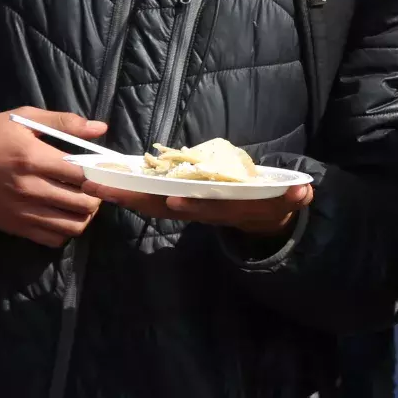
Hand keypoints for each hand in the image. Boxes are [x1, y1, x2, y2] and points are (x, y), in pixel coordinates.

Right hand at [0, 107, 106, 247]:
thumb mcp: (22, 118)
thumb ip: (63, 123)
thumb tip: (101, 129)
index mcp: (33, 158)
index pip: (83, 174)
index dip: (101, 173)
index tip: (104, 169)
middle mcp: (30, 189)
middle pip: (83, 203)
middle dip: (97, 195)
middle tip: (95, 187)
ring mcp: (22, 212)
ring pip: (72, 225)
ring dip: (85, 215)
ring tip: (83, 202)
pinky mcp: (14, 227)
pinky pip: (52, 239)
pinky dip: (64, 230)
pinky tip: (63, 215)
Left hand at [80, 180, 312, 235]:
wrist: (261, 216)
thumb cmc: (271, 201)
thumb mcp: (287, 199)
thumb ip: (293, 195)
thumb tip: (303, 191)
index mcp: (226, 209)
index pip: (206, 207)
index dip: (191, 204)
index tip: (173, 199)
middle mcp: (200, 212)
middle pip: (164, 208)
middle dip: (135, 200)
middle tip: (105, 190)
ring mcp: (187, 208)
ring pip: (150, 204)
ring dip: (122, 196)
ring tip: (94, 185)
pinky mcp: (177, 201)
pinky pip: (148, 198)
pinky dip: (127, 191)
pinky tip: (105, 182)